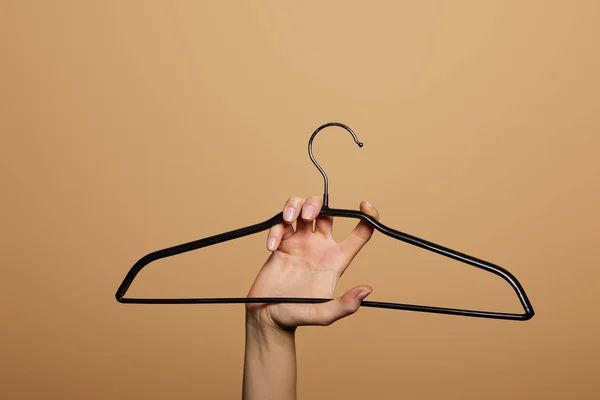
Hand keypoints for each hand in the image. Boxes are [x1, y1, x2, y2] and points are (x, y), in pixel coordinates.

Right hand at [246, 196, 378, 330]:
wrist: (268, 317)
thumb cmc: (297, 316)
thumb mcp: (324, 314)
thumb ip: (344, 306)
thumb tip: (367, 290)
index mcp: (336, 259)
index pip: (360, 232)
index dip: (367, 216)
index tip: (364, 204)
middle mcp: (320, 247)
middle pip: (327, 211)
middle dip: (318, 204)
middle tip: (308, 216)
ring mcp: (299, 243)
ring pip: (302, 208)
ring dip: (296, 205)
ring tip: (289, 218)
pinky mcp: (281, 245)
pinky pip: (280, 225)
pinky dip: (276, 230)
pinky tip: (272, 247)